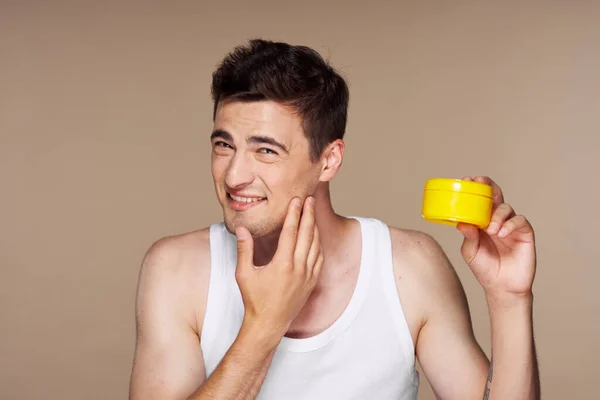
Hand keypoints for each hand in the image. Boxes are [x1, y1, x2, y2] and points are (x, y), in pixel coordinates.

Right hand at [234, 196, 323, 337]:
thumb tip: (242, 229)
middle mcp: (298, 268)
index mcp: (282, 264)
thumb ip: (244, 249)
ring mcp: (307, 276)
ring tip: (312, 213)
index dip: (295, 213)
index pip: (291, 231)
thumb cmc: (254, 299)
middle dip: (308, 214)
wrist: (269, 324)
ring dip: (314, 227)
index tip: (297, 200)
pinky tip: (315, 237)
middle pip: (307, 234)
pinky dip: (318, 244)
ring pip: (315, 245)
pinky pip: (319, 258)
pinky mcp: (311, 282)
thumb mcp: (244, 274)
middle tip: (309, 199)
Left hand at [456, 176, 536, 301]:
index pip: (480, 201)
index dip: (475, 189)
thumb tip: (462, 222)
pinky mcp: (525, 233)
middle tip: (480, 181)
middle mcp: (497, 220)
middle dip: (488, 187)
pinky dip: (510, 224)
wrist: (502, 287)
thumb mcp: (471, 252)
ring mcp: (511, 226)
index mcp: (482, 222)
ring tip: (491, 229)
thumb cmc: (485, 269)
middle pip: (495, 197)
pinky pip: (519, 221)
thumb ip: (468, 237)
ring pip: (506, 208)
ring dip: (497, 215)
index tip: (467, 180)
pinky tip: (502, 233)